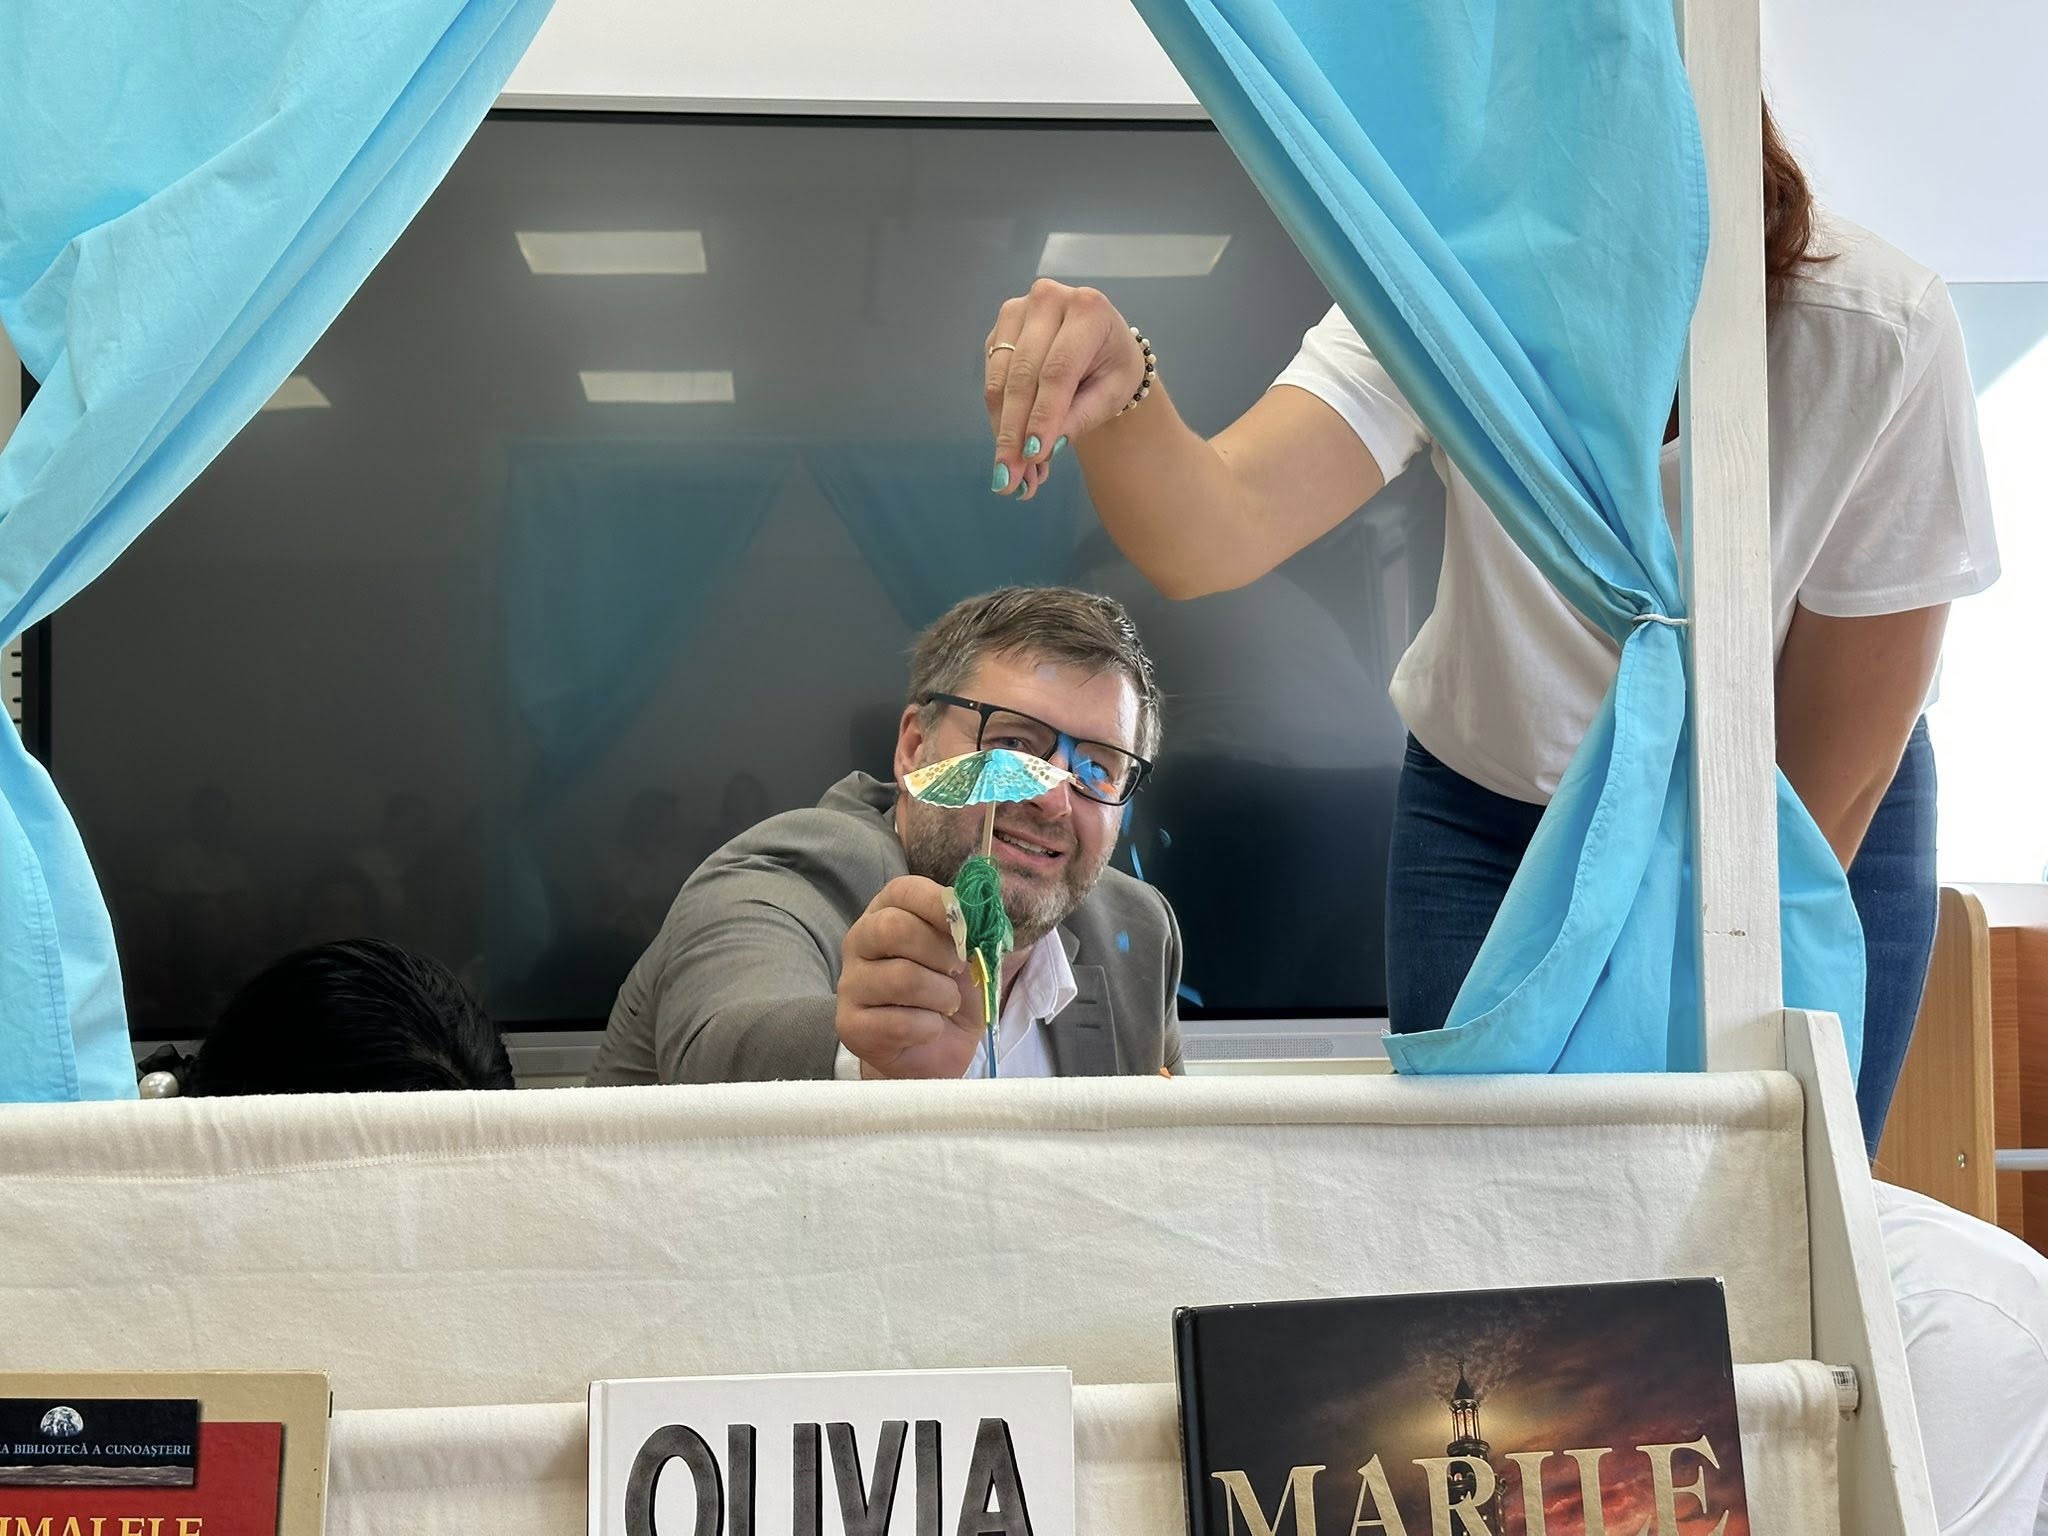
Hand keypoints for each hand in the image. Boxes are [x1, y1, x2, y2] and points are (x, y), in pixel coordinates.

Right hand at [837, 876, 984, 1078]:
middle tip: (958, 970)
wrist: (934, 1050)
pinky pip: (899, 1022)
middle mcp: (859, 941)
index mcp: (886, 912)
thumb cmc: (948, 991)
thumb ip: (973, 931)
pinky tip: (929, 1029)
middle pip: (894, 928)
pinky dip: (929, 1028)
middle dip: (940, 951)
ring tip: (946, 1004)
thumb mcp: (969, 956)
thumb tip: (984, 915)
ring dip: (942, 995)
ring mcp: (850, 984)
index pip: (903, 890)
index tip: (968, 925)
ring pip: (902, 978)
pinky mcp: (849, 1025)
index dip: (939, 904)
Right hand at [984, 280, 1147, 500]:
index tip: (1033, 455)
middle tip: (1010, 479)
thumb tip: (1036, 451)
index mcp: (1088, 309)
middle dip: (1014, 433)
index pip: (1058, 369)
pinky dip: (999, 421)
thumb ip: (1078, 417)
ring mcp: (1017, 312)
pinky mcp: (999, 332)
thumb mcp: (1111, 393)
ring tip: (1011, 476)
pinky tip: (1011, 451)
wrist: (1101, 348)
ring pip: (1000, 381)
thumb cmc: (1113, 368)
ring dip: (1002, 433)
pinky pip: (992, 382)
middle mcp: (1048, 300)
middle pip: (1023, 376)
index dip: (1043, 414)